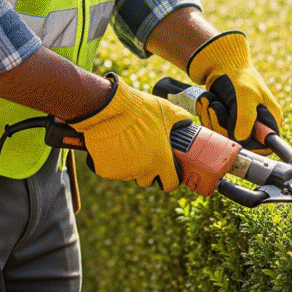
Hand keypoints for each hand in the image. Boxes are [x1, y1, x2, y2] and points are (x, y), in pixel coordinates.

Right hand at [65, 74, 191, 189]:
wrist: (109, 108)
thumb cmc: (140, 109)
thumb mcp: (167, 111)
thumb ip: (180, 119)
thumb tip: (187, 122)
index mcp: (161, 161)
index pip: (170, 183)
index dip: (170, 178)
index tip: (168, 172)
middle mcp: (142, 171)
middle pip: (147, 180)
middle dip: (148, 171)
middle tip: (145, 154)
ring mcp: (123, 172)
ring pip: (129, 174)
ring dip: (130, 165)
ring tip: (127, 144)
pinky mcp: (105, 170)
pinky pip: (111, 170)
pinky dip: (112, 161)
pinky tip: (113, 146)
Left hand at [186, 31, 281, 144]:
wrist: (221, 64)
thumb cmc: (239, 77)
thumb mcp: (245, 96)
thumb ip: (245, 119)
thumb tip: (241, 140)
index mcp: (270, 120)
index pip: (265, 146)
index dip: (249, 146)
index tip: (233, 135)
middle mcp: (257, 125)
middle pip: (240, 144)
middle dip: (222, 127)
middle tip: (216, 108)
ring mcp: (242, 124)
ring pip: (224, 137)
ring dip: (212, 120)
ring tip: (211, 101)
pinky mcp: (227, 122)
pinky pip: (215, 130)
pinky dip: (208, 117)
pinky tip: (208, 102)